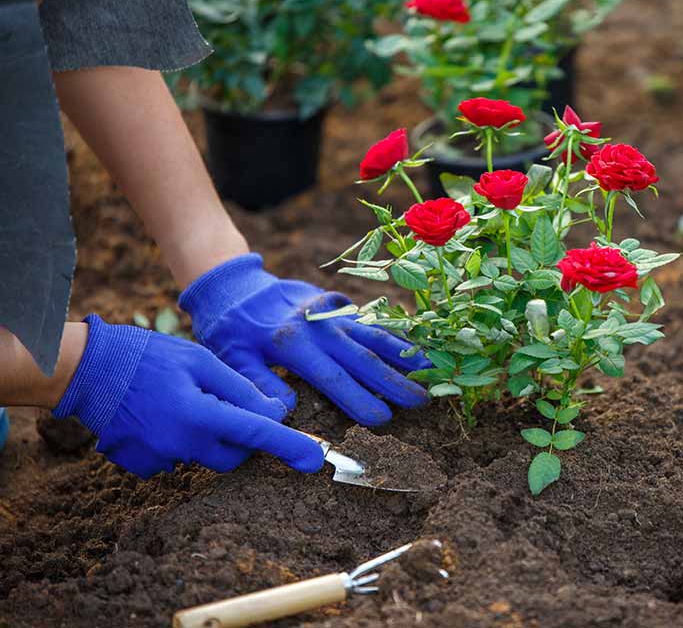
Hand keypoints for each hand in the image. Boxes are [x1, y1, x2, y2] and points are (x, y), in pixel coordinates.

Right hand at [54, 315, 323, 478]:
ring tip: (180, 401)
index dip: (290, 446)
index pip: (257, 434)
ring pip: (204, 456)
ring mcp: (159, 460)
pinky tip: (160, 416)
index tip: (315, 460)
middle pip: (234, 456)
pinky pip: (176, 459)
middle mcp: (181, 445)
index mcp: (199, 415)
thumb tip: (275, 412)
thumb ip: (239, 389)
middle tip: (223, 404)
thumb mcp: (199, 360)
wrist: (87, 370)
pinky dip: (178, 441)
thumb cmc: (147, 356)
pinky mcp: (142, 466)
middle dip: (241, 437)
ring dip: (206, 435)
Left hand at [179, 254, 429, 425]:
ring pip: (373, 335)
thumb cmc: (230, 328)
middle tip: (422, 401)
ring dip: (402, 353)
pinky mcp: (337, 305)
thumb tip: (284, 412)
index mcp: (292, 344)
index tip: (383, 420)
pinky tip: (412, 343)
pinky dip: (392, 333)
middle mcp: (319, 327)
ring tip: (429, 368)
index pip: (333, 378)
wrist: (235, 284)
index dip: (359, 399)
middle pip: (363, 358)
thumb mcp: (231, 358)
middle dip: (394, 381)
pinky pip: (369, 320)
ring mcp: (331, 313)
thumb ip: (258, 384)